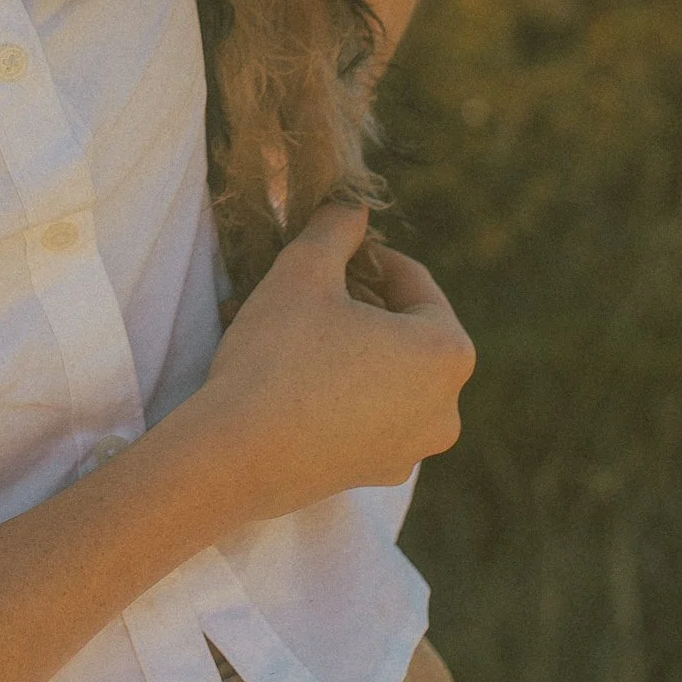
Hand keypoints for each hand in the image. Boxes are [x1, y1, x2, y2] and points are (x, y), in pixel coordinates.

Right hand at [188, 202, 473, 521]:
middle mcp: (445, 408)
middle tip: (308, 286)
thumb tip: (354, 207)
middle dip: (357, 303)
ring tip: (291, 326)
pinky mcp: (375, 473)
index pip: (414, 283)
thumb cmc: (278, 356)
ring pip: (384, 374)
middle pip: (404, 332)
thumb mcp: (304, 270)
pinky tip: (289, 375)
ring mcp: (412, 449)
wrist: (234, 456)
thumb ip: (337, 229)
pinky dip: (339, 389)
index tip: (331, 249)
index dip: (369, 257)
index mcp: (447, 354)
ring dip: (345, 344)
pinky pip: (366, 414)